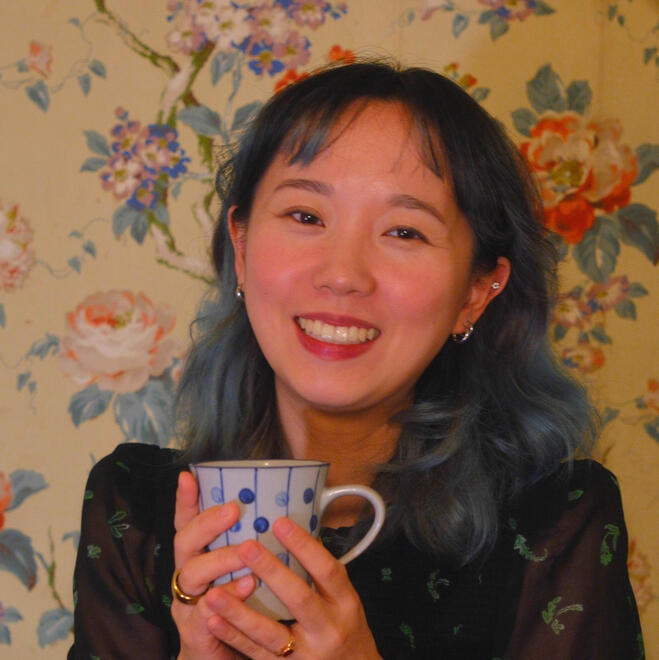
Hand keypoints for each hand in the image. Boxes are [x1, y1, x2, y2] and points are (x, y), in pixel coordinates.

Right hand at [172, 470, 255, 659]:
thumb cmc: (237, 606)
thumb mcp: (240, 569)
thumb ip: (249, 542)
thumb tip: (278, 507)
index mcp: (197, 555)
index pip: (187, 521)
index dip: (186, 499)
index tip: (189, 475)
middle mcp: (187, 575)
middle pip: (185, 542)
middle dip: (207, 523)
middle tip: (232, 510)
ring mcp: (187, 604)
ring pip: (192, 575)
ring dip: (219, 560)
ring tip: (245, 551)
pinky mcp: (195, 632)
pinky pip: (206, 614)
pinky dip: (227, 598)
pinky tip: (248, 587)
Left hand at [202, 517, 381, 659]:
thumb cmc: (342, 625)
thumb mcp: (343, 598)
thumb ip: (320, 572)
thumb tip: (289, 529)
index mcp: (345, 602)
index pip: (327, 570)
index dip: (304, 546)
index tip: (279, 522)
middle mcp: (327, 628)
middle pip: (299, 598)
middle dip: (271, 571)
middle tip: (246, 547)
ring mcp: (306, 654)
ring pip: (270, 633)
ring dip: (240, 612)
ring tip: (214, 592)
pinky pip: (255, 653)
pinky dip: (233, 636)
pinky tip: (213, 620)